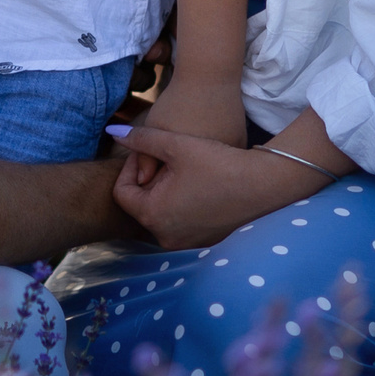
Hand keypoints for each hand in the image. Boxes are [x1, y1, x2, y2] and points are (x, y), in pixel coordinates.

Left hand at [106, 124, 261, 250]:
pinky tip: (198, 184)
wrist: (262, 183)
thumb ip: (140, 139)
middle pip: (141, 204)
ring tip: (183, 169)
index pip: (122, 192)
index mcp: (152, 215)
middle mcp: (165, 236)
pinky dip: (181, 204)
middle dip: (148, 181)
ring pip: (161, 212)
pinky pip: (180, 221)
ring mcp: (186, 242)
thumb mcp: (174, 144)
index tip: (149, 152)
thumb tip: (111, 133)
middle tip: (167, 159)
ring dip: (164, 192)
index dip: (130, 167)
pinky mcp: (204, 241)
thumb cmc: (217, 162)